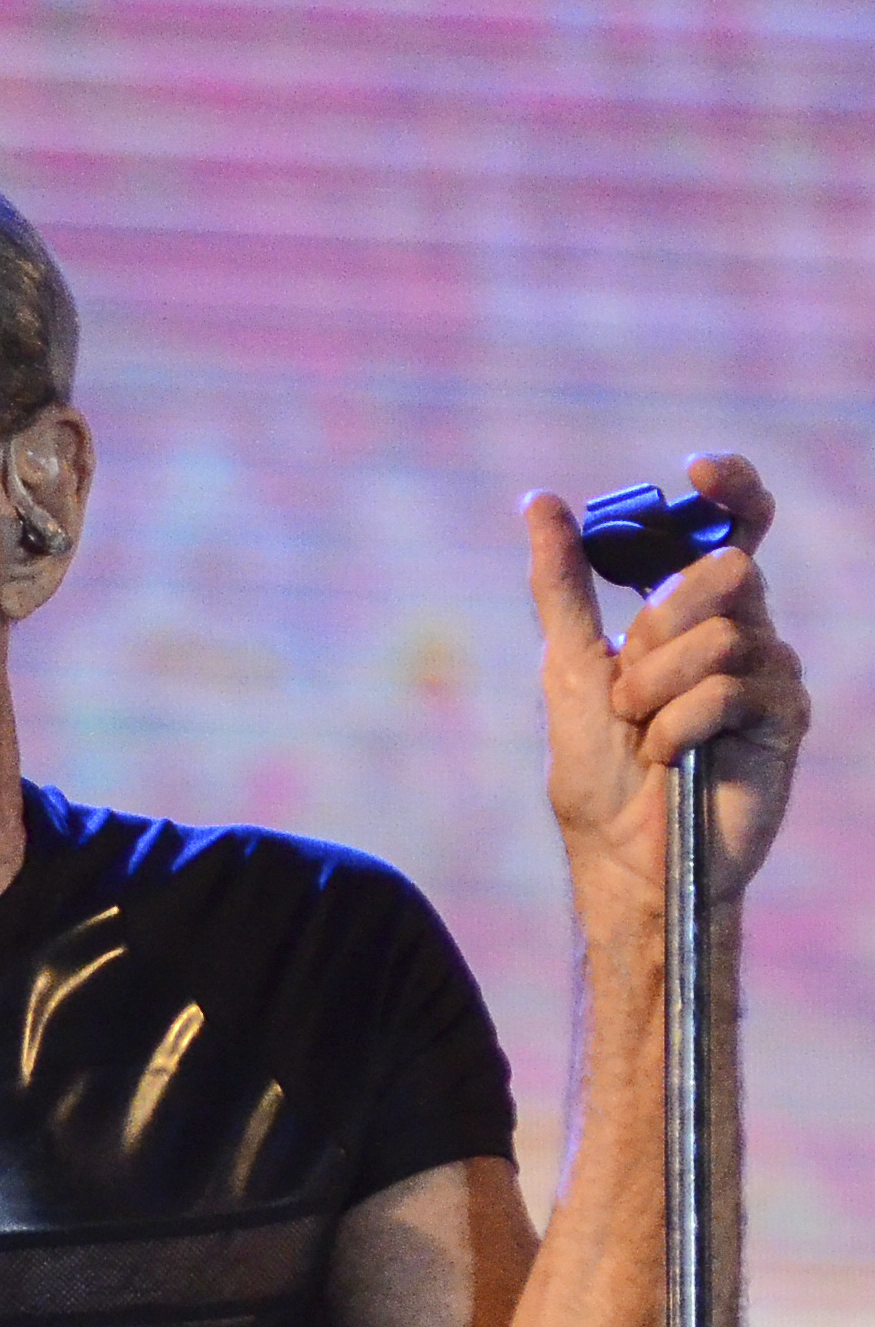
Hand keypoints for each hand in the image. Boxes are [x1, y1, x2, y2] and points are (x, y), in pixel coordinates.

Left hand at [524, 452, 807, 913]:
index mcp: (693, 616)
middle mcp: (743, 634)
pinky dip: (677, 726)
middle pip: (725, 571)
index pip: (732, 529)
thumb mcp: (567, 664)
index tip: (697, 469)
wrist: (623, 856)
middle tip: (630, 687)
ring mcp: (770, 675)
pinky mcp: (786, 720)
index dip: (730, 489)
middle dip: (657, 627)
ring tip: (644, 735)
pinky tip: (671, 758)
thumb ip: (561, 585)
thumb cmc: (596, 771)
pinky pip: (728, 689)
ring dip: (655, 689)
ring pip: (719, 634)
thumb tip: (540, 501)